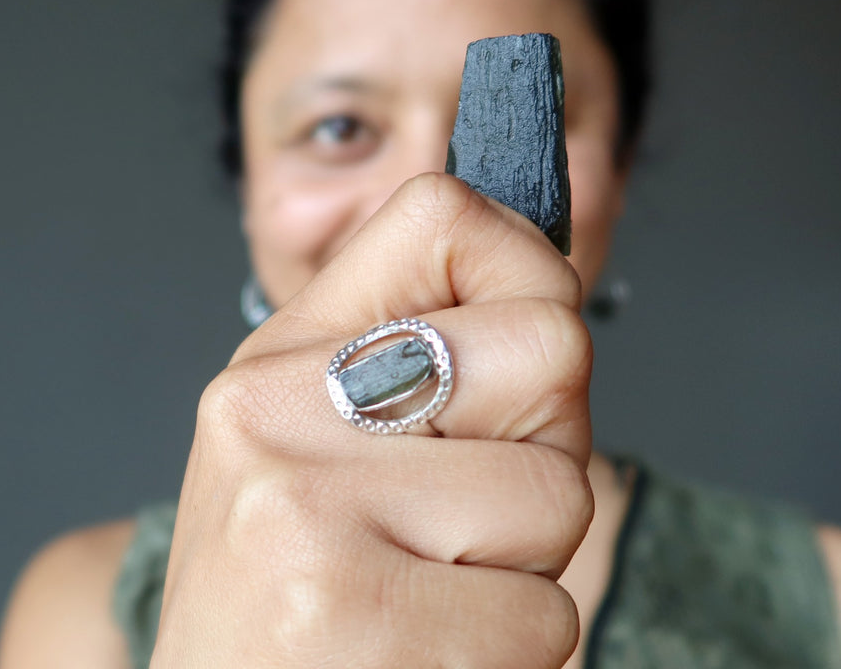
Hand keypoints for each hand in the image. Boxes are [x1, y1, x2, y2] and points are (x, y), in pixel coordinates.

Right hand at [152, 174, 593, 667]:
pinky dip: (511, 652)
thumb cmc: (284, 599)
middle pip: (548, 348)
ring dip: (527, 563)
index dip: (527, 269)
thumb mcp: (310, 451)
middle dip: (548, 443)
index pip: (444, 216)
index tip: (522, 348)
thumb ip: (412, 365)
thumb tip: (551, 296)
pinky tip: (423, 655)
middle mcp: (281, 416)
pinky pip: (547, 613)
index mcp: (279, 360)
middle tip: (473, 512)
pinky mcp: (365, 621)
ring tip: (432, 595)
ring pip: (561, 491)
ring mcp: (313, 515)